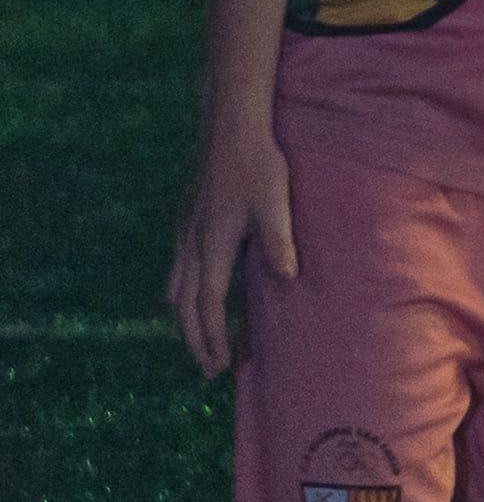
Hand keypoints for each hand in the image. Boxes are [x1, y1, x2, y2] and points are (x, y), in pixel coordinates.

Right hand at [167, 118, 295, 379]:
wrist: (231, 130)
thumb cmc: (259, 166)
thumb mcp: (275, 203)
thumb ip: (279, 241)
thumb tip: (288, 278)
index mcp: (211, 245)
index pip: (207, 305)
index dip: (212, 339)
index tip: (220, 366)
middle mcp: (191, 244)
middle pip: (185, 306)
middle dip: (196, 341)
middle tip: (210, 372)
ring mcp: (185, 234)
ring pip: (176, 290)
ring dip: (187, 321)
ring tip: (202, 344)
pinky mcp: (188, 224)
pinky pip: (179, 271)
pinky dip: (184, 297)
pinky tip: (194, 300)